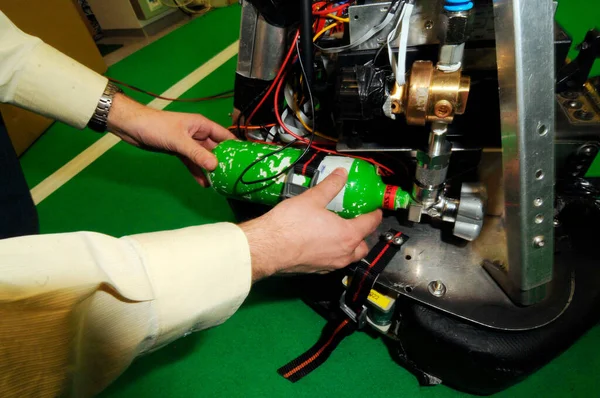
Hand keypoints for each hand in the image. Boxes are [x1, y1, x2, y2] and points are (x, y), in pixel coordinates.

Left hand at [107, 94, 235, 185]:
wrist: (132, 127)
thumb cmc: (156, 127)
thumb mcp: (179, 141)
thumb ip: (197, 154)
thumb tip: (215, 166)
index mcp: (202, 125)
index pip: (224, 136)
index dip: (236, 146)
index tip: (246, 159)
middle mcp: (198, 134)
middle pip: (215, 149)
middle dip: (224, 161)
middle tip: (234, 176)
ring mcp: (188, 143)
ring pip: (204, 158)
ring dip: (210, 169)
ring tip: (220, 183)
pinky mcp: (179, 151)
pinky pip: (192, 162)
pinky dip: (197, 172)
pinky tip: (203, 183)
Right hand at [240, 168, 382, 281]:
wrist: (268, 247)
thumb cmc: (291, 224)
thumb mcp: (313, 199)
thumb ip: (330, 186)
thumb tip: (341, 175)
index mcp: (348, 235)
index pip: (370, 224)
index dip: (374, 214)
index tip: (373, 209)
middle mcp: (343, 253)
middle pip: (363, 245)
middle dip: (362, 234)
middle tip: (354, 221)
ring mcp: (330, 265)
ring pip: (348, 257)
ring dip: (348, 246)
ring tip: (337, 231)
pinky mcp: (316, 270)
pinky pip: (332, 262)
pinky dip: (332, 252)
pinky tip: (321, 242)